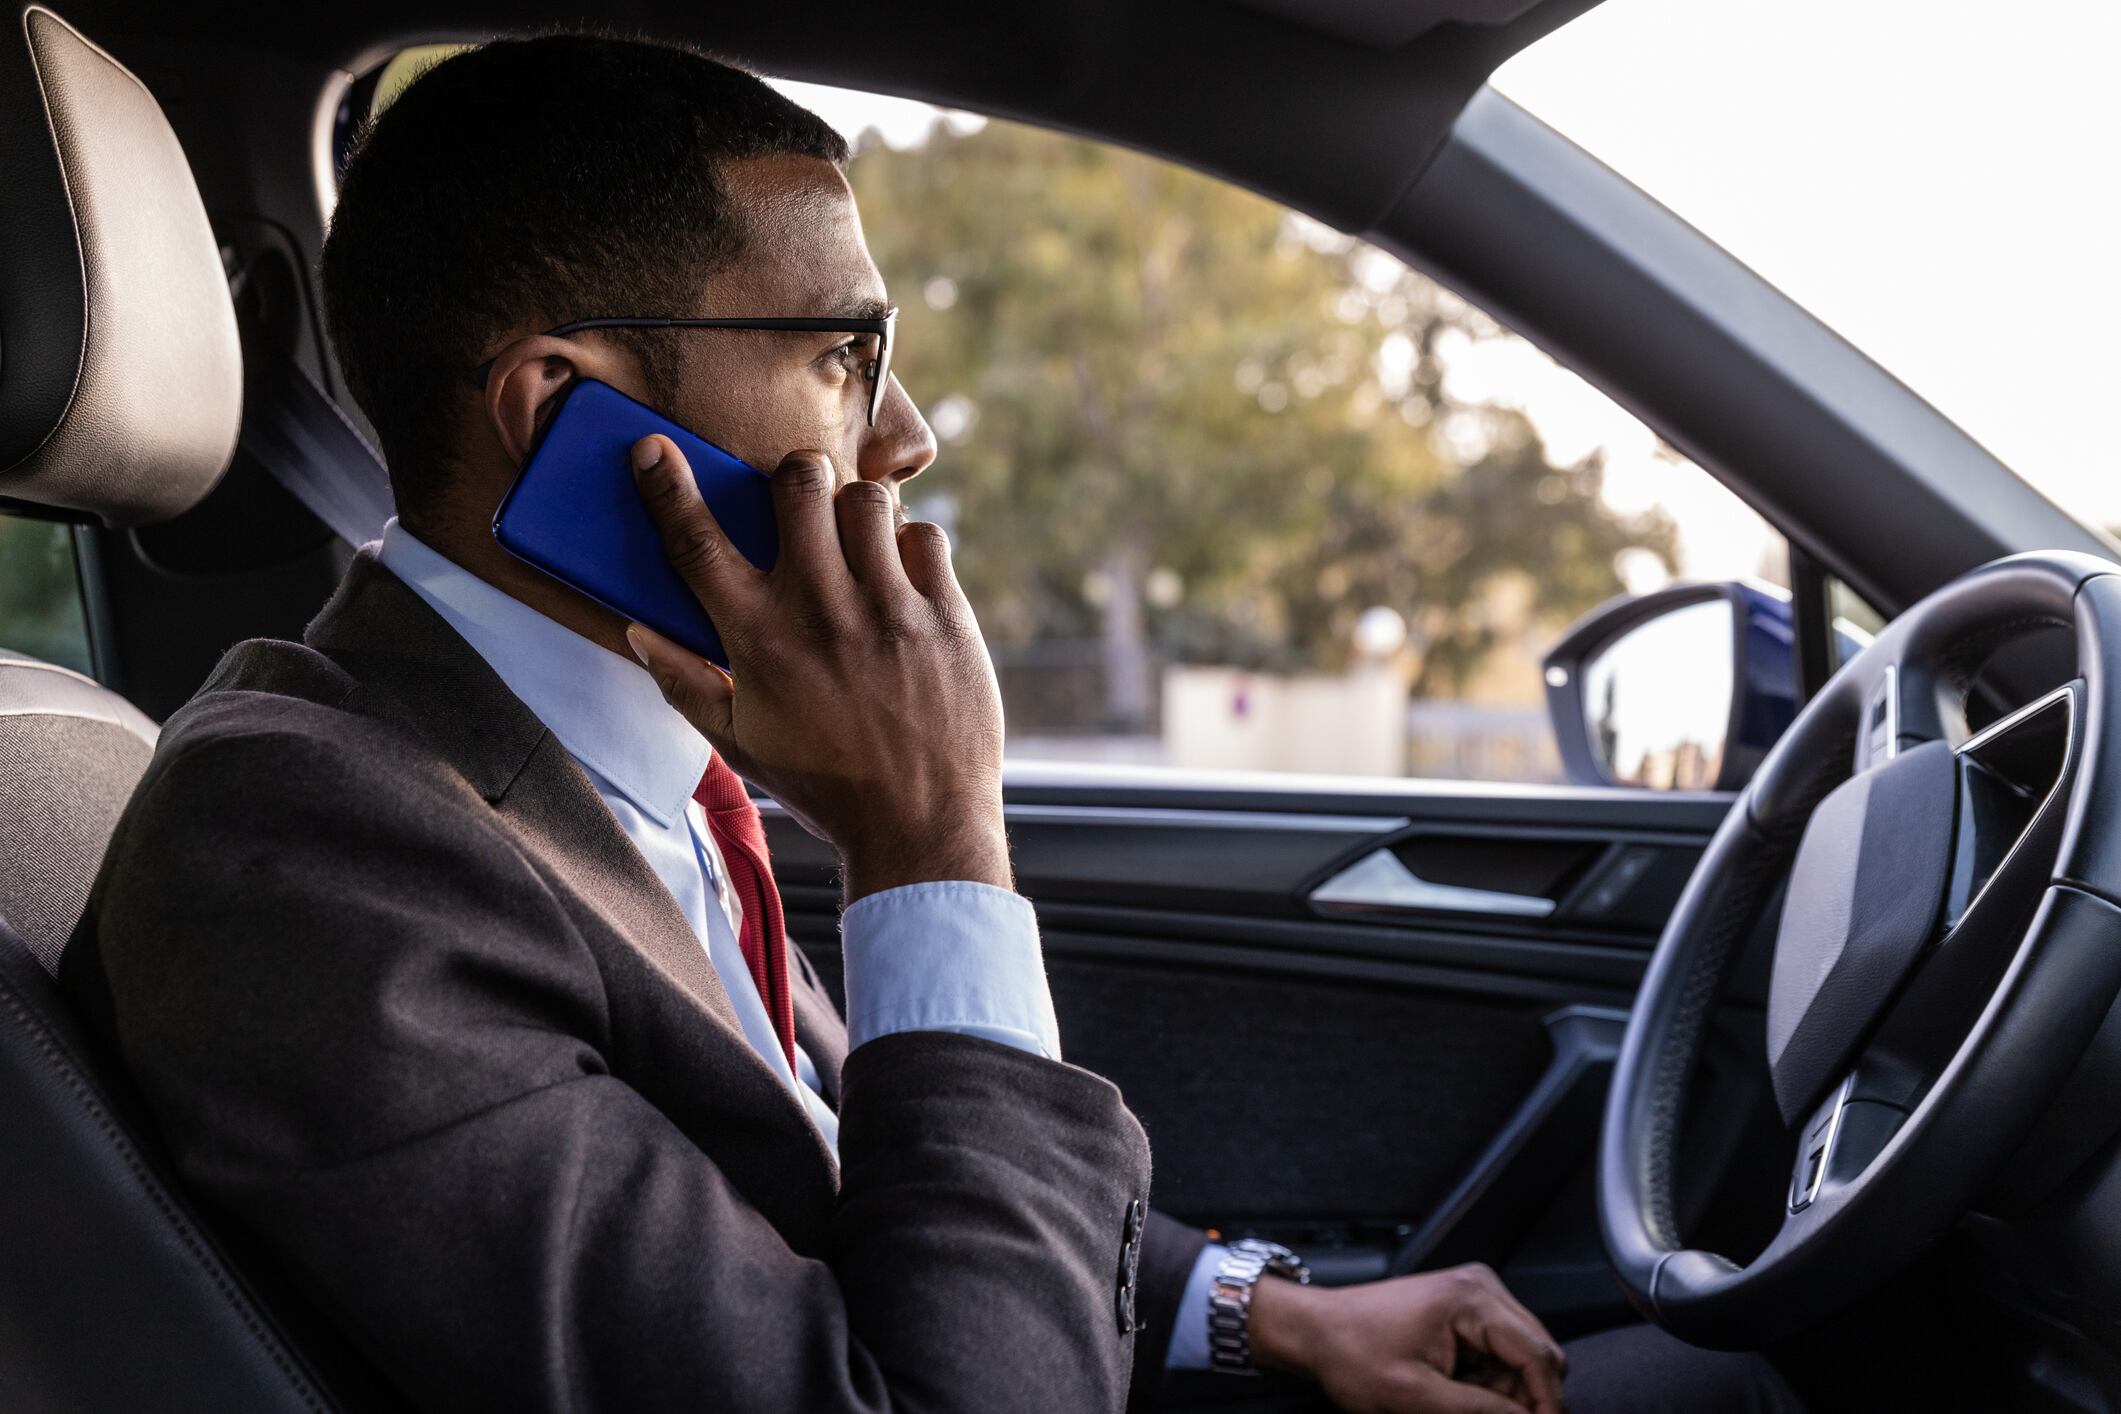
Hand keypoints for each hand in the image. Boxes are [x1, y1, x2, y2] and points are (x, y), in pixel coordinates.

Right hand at [624, 435, 1010, 902]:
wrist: (921, 826)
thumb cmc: (827, 784)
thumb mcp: (741, 745)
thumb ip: (683, 684)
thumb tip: (636, 632)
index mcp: (760, 643)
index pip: (698, 543)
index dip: (668, 487)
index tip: (652, 450)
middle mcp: (822, 613)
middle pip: (796, 484)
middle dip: (791, 476)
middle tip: (797, 503)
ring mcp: (889, 609)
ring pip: (865, 498)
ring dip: (852, 507)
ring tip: (853, 541)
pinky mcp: (945, 615)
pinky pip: (925, 536)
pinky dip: (911, 545)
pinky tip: (900, 577)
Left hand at [1249, 1265, 1566, 1413]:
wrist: (1315, 1329)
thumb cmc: (1351, 1352)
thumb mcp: (1413, 1395)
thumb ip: (1478, 1413)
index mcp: (1472, 1299)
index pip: (1539, 1356)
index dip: (1547, 1405)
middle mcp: (1482, 1288)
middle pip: (1538, 1356)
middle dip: (1520, 1398)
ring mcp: (1476, 1296)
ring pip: (1522, 1360)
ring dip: (1502, 1393)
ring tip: (1450, 1400)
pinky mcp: (1467, 1310)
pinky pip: (1501, 1355)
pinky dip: (1487, 1381)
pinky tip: (1452, 1388)